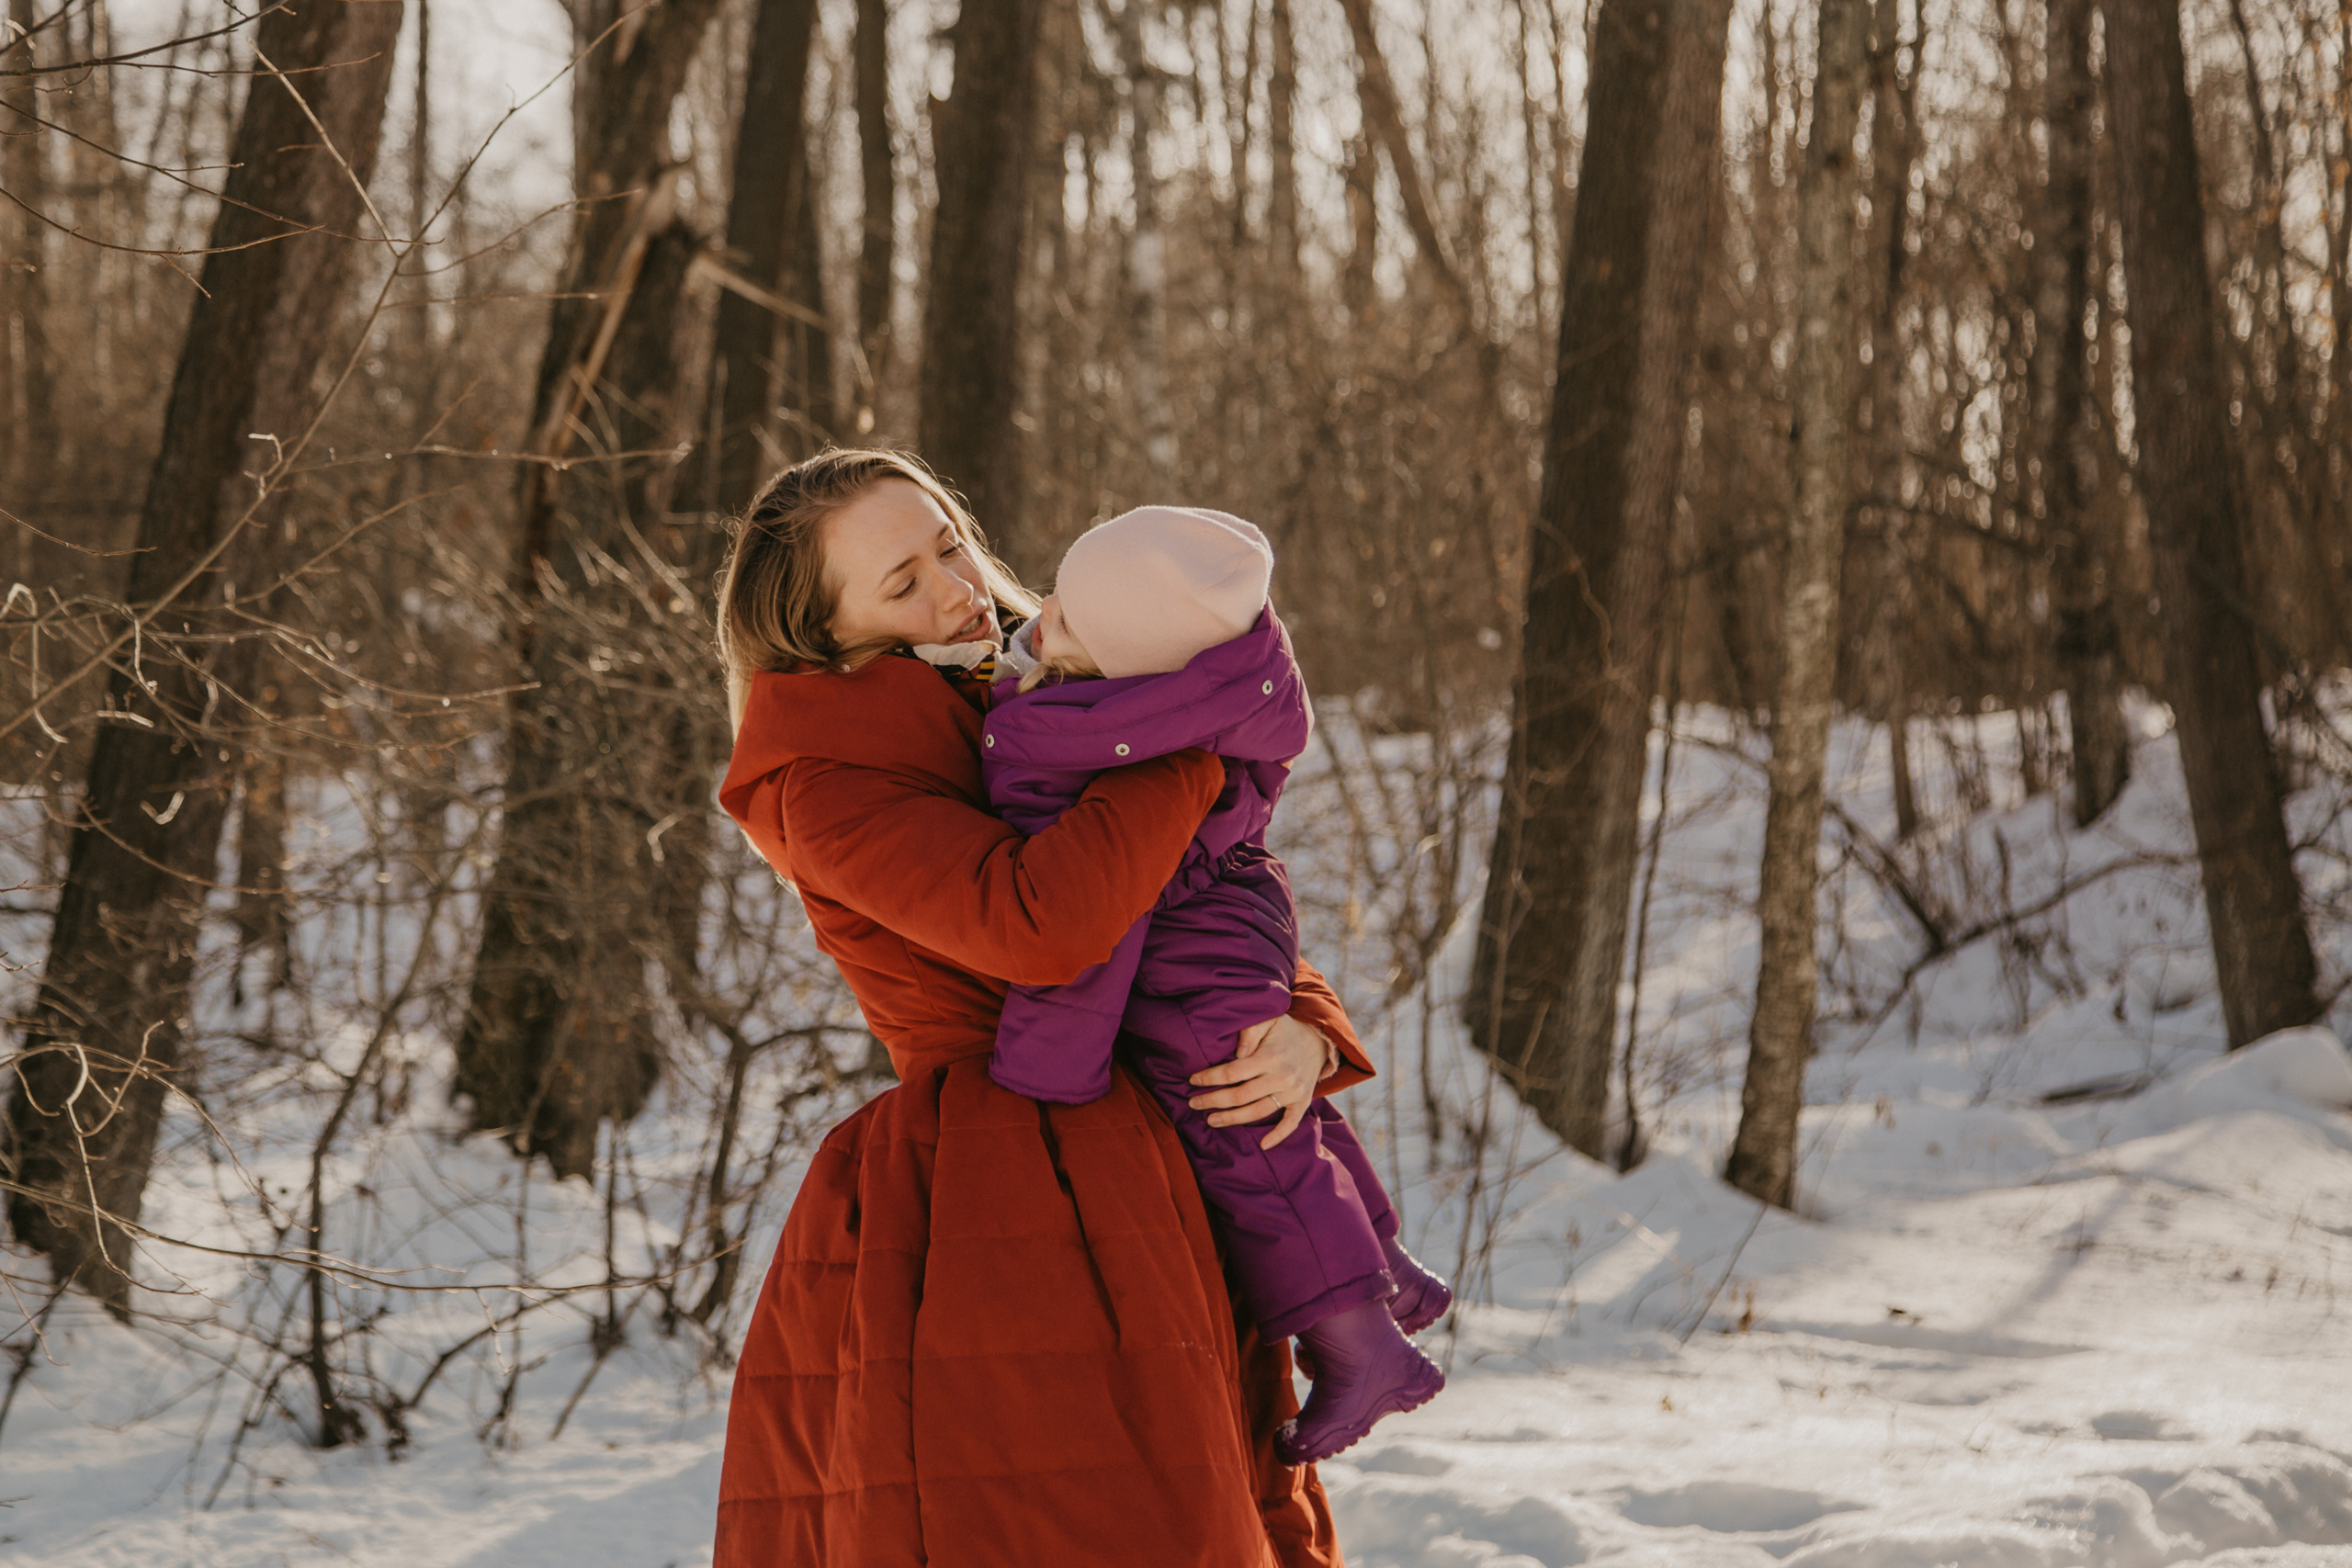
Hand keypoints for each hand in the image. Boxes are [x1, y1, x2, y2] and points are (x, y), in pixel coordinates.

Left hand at [1187, 1012, 1330, 1148]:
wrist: (1319, 1040)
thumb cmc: (1285, 1030)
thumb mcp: (1269, 1019)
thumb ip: (1250, 1032)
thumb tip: (1237, 1052)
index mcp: (1270, 1057)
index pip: (1232, 1072)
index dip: (1209, 1078)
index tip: (1193, 1080)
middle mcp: (1282, 1077)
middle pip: (1241, 1096)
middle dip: (1213, 1101)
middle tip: (1194, 1103)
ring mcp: (1293, 1092)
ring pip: (1258, 1112)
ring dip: (1233, 1119)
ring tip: (1211, 1120)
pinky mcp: (1302, 1102)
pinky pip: (1290, 1123)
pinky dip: (1278, 1136)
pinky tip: (1262, 1145)